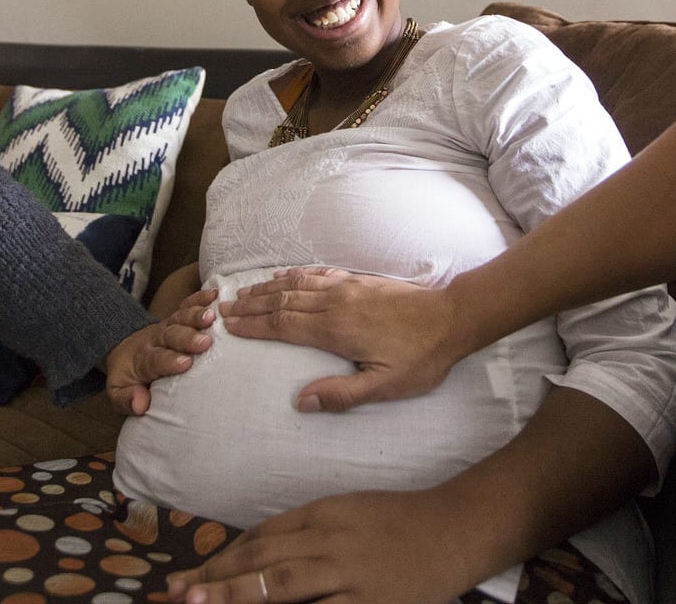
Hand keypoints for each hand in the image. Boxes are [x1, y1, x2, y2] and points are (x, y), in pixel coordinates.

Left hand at [103, 288, 217, 415]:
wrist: (124, 350)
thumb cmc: (129, 377)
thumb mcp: (118, 393)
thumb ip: (126, 399)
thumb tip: (140, 404)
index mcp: (143, 360)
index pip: (155, 359)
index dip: (169, 360)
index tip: (185, 363)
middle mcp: (156, 340)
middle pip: (171, 336)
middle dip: (187, 338)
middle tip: (204, 342)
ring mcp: (167, 326)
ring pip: (180, 318)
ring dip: (195, 316)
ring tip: (212, 316)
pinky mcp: (176, 318)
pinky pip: (185, 305)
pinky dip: (199, 298)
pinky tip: (213, 294)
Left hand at [166, 488, 481, 603]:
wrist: (456, 528)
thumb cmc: (400, 521)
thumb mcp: (347, 511)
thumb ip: (305, 530)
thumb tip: (256, 553)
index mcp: (321, 514)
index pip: (259, 539)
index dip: (220, 560)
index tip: (188, 578)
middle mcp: (328, 542)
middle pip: (261, 563)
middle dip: (214, 581)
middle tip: (175, 596)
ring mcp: (349, 576)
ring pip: (281, 590)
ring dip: (236, 598)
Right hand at [218, 269, 461, 411]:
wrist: (453, 318)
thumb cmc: (421, 358)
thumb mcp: (385, 388)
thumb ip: (341, 395)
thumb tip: (300, 402)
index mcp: (336, 330)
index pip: (283, 326)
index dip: (253, 326)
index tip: (227, 326)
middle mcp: (336, 303)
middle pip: (282, 301)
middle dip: (250, 305)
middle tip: (222, 307)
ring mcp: (348, 288)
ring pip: (297, 285)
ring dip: (267, 288)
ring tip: (243, 290)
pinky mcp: (360, 281)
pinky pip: (318, 274)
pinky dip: (295, 275)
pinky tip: (285, 276)